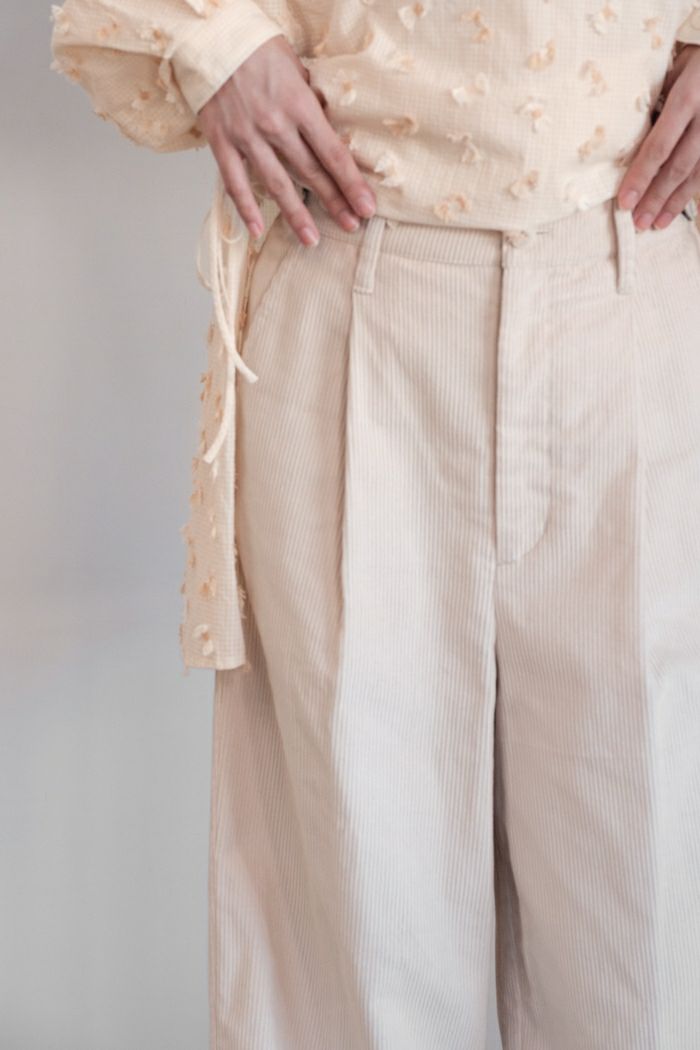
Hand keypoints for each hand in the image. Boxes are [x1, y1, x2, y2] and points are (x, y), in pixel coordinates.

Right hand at [197, 35, 375, 245]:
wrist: (210, 35)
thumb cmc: (256, 46)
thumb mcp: (296, 67)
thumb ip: (310, 102)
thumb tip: (327, 130)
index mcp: (298, 104)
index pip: (332, 152)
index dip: (351, 183)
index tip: (366, 206)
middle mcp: (275, 124)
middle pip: (310, 173)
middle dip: (334, 202)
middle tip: (351, 225)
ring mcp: (247, 136)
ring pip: (277, 184)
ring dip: (296, 215)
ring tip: (311, 239)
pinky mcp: (221, 141)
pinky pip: (234, 182)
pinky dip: (246, 208)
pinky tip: (258, 229)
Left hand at [616, 42, 699, 229]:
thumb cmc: (696, 56)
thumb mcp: (674, 67)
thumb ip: (655, 100)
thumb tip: (628, 137)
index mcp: (688, 97)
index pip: (659, 146)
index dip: (641, 176)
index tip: (624, 201)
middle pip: (678, 166)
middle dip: (656, 197)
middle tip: (638, 222)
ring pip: (697, 173)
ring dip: (675, 202)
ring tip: (657, 224)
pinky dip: (691, 191)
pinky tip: (677, 207)